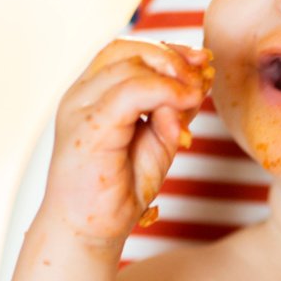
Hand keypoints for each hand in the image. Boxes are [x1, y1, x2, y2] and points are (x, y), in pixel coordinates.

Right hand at [43, 39, 209, 243]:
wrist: (90, 230)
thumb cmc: (119, 189)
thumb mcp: (156, 141)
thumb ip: (172, 111)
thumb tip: (196, 84)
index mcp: (91, 94)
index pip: (125, 51)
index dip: (166, 50)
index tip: (201, 61)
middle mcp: (80, 96)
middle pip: (126, 50)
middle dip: (171, 58)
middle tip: (201, 79)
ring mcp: (79, 110)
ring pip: (128, 66)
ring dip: (171, 77)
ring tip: (195, 97)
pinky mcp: (87, 129)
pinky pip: (129, 93)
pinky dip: (163, 93)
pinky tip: (184, 106)